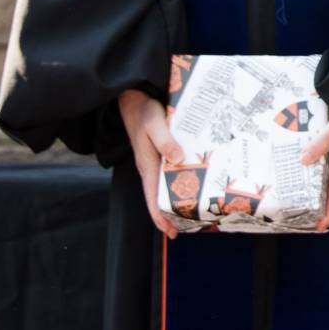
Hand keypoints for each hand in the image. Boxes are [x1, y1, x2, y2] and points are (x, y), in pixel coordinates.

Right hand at [119, 89, 183, 239]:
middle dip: (172, 213)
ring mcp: (154, 159)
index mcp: (146, 164)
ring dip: (176, 199)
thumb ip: (165, 141)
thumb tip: (178, 160)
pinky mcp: (160, 151)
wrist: (134, 97)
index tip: (171, 233)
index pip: (152, 197)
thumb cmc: (144, 110)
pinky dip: (179, 182)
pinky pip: (169, 172)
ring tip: (194, 212)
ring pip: (165, 185)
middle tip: (191, 227)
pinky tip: (193, 182)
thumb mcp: (154, 123)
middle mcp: (150, 166)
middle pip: (159, 196)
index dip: (160, 217)